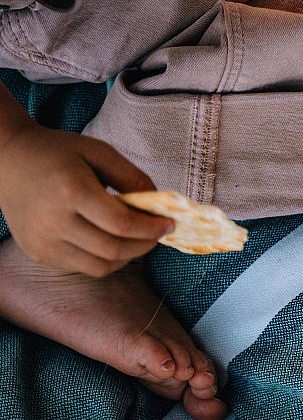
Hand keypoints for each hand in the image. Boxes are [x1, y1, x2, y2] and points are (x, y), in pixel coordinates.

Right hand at [0, 121, 172, 276]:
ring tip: (138, 239)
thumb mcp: (99, 152)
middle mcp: (52, 223)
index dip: (152, 228)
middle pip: (113, 250)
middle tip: (158, 233)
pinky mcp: (37, 254)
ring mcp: (42, 243)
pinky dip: (104, 259)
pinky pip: (81, 267)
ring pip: (99, 267)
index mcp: (71, 192)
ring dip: (127, 257)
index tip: (169, 223)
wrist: (9, 161)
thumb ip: (132, 177)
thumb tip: (159, 204)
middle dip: (145, 245)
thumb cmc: (58, 153)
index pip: (121, 224)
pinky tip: (111, 240)